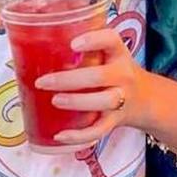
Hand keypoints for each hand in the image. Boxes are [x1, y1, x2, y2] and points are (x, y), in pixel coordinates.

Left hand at [35, 27, 145, 147]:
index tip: (73, 44)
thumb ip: (82, 50)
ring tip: (54, 101)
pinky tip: (59, 135)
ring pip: (103, 102)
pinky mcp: (115, 120)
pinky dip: (79, 136)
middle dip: (69, 80)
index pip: (111, 40)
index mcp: (118, 54)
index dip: (94, 40)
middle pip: (99, 76)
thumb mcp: (108, 55)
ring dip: (77, 102)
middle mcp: (123, 75)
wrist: (144, 99)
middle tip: (43, 82)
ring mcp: (121, 98)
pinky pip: (99, 130)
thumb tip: (32, 47)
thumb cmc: (114, 72)